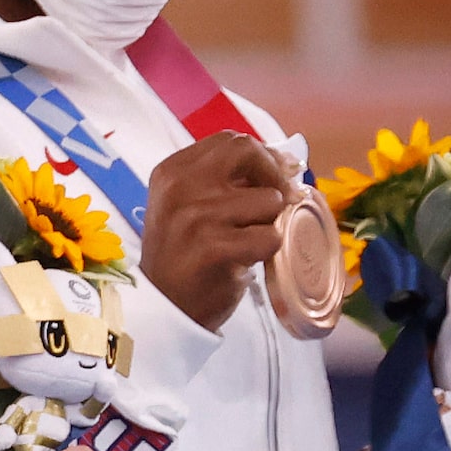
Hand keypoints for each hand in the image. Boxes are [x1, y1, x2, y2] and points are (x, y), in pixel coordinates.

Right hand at [140, 131, 289, 330]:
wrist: (164, 308)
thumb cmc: (183, 256)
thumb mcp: (188, 207)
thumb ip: (224, 182)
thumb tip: (286, 163)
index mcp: (172, 172)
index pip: (229, 141)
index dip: (262, 156)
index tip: (276, 176)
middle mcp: (180, 187)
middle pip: (247, 152)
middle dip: (274, 174)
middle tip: (280, 199)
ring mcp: (195, 216)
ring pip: (268, 200)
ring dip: (270, 222)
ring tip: (248, 241)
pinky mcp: (214, 248)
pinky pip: (270, 237)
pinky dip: (268, 252)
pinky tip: (245, 261)